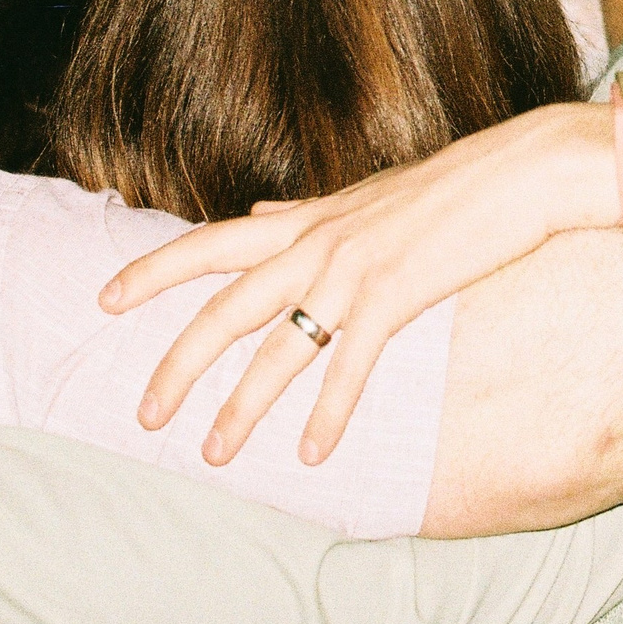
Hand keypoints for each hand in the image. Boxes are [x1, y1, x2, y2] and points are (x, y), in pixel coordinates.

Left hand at [100, 100, 622, 467]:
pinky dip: (327, 414)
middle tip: (144, 415)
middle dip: (178, 365)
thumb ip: (302, 214)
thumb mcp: (363, 193)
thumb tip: (251, 217)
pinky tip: (310, 453)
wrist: (517, 170)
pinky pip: (348, 366)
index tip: (104, 299)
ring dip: (241, 407)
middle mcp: (316, 242)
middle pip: (224, 309)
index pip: (209, 242)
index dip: (152, 270)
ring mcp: (353, 269)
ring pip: (276, 349)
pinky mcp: (394, 296)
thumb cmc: (449, 182)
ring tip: (213, 453)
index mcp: (307, 218)